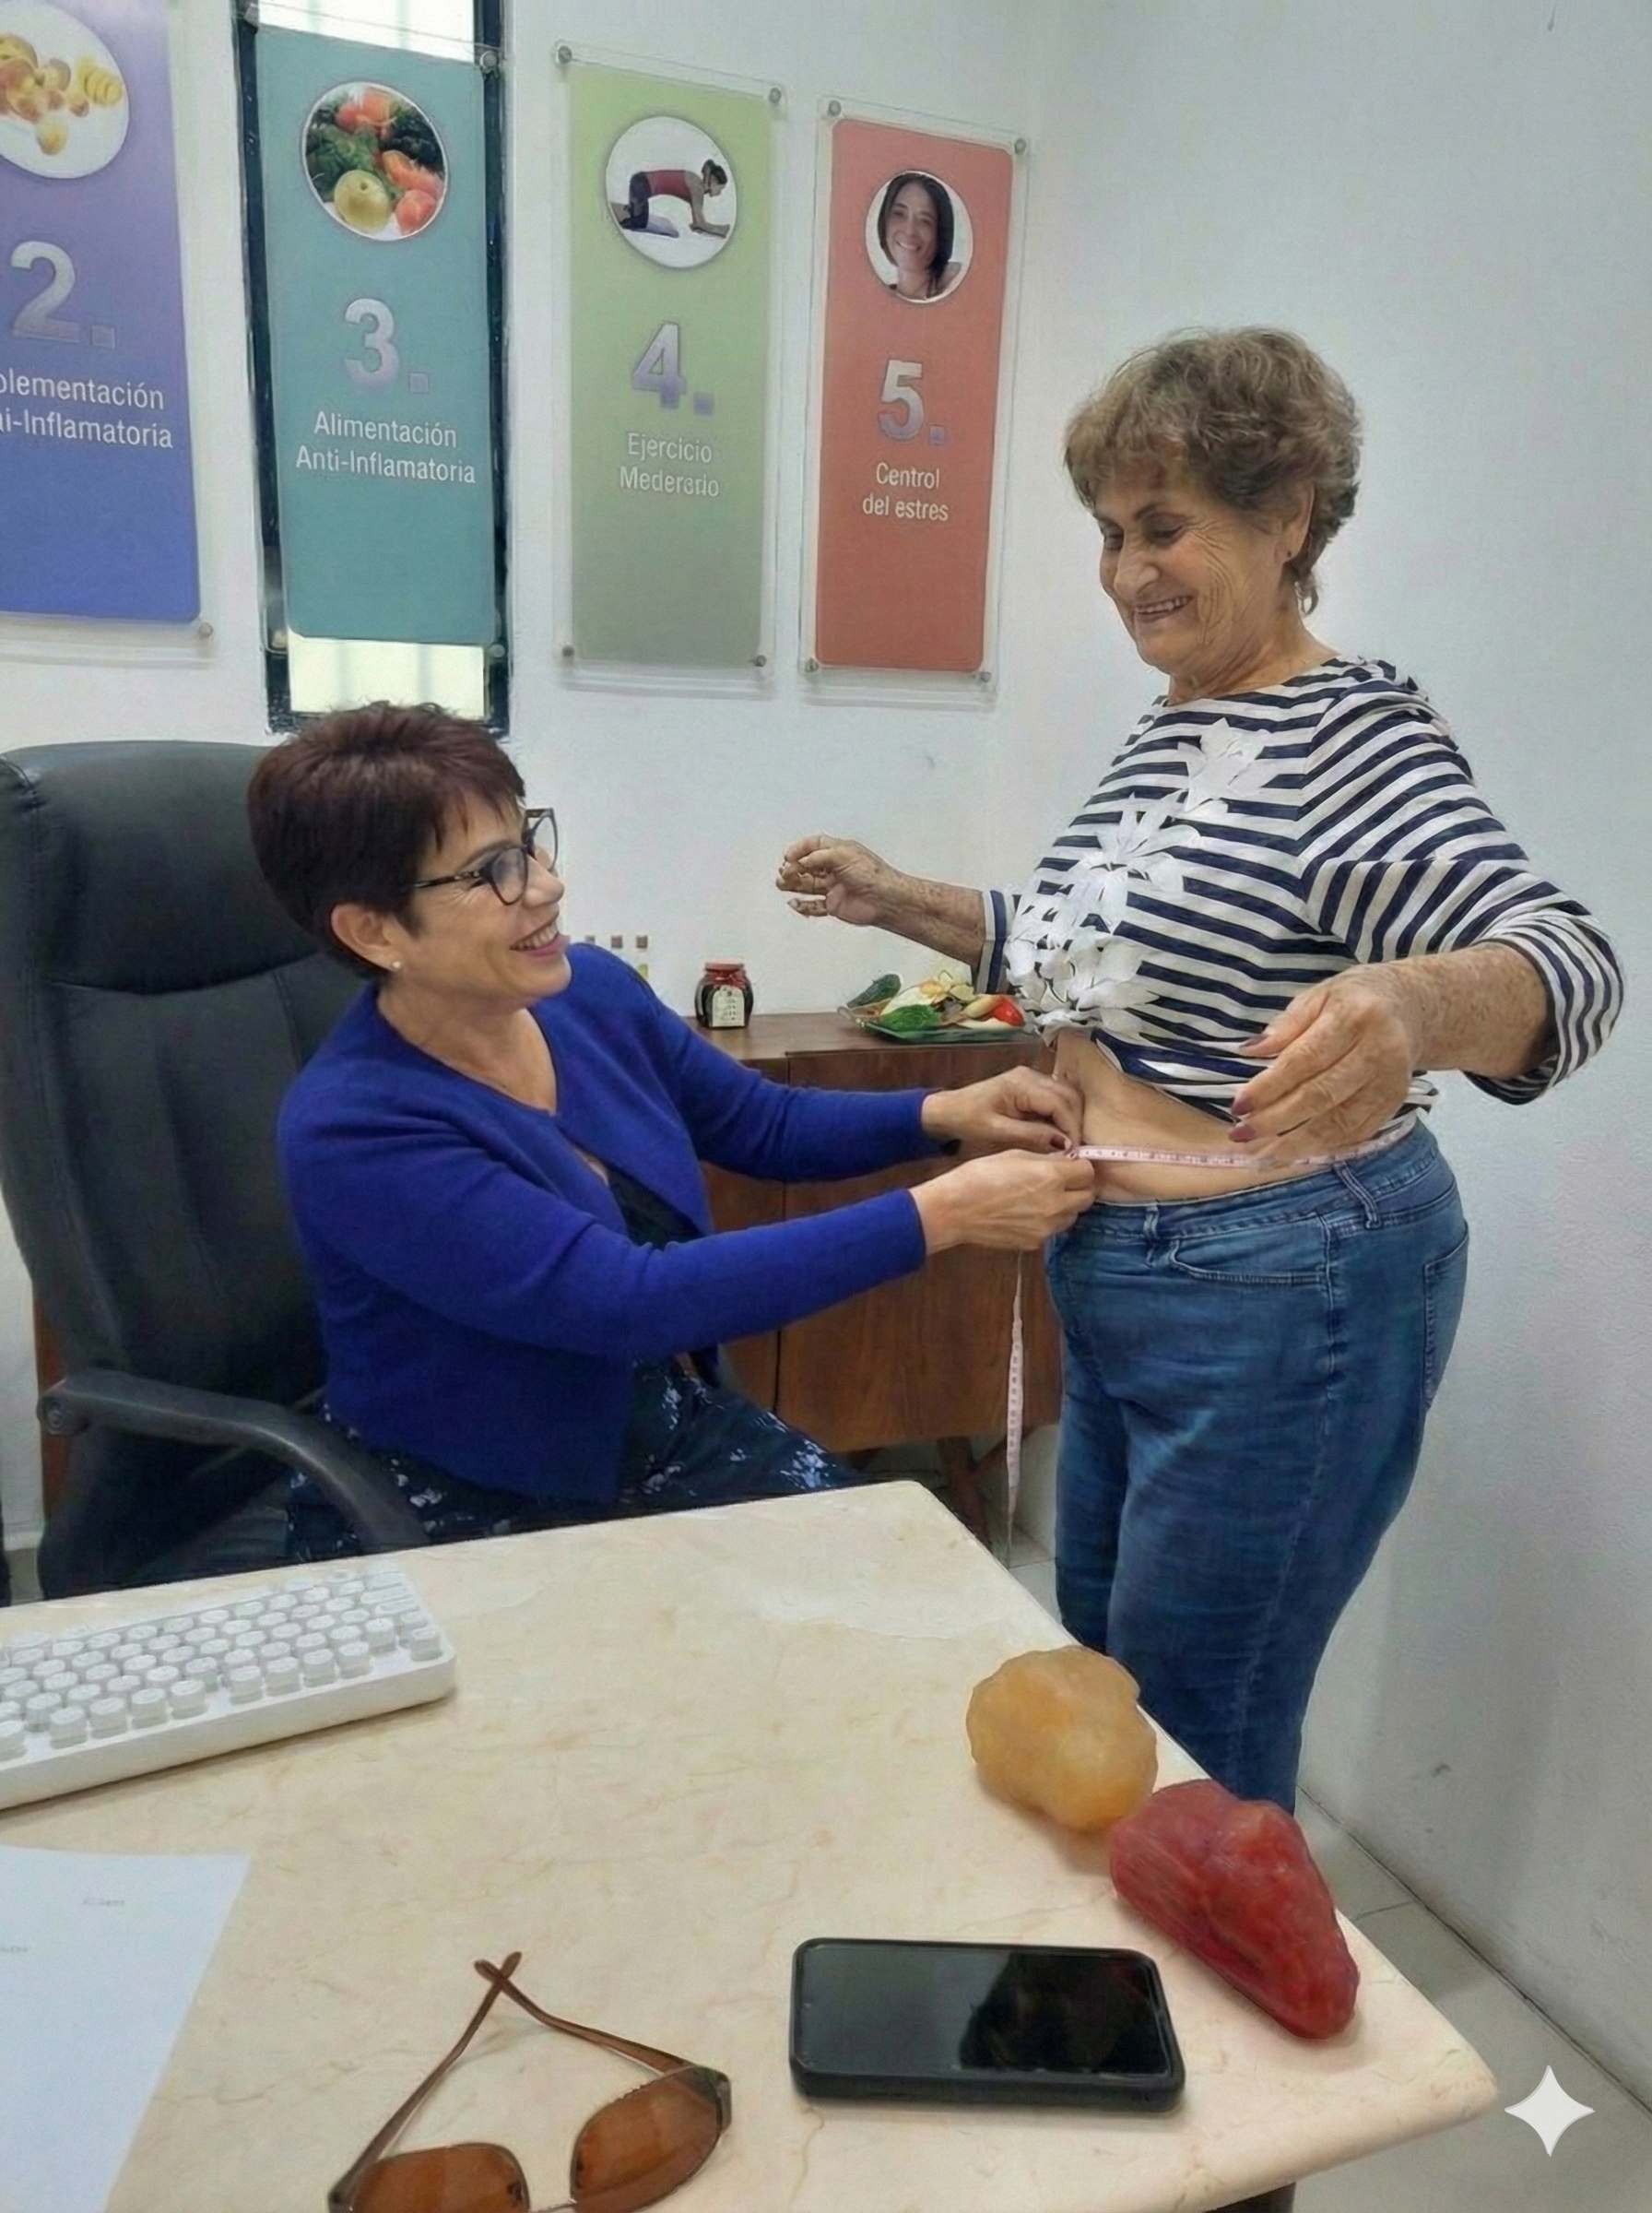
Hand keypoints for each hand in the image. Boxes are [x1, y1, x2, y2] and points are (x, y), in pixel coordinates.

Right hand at [777, 835, 903, 927]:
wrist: (886, 899)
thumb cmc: (873, 874)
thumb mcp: (843, 855)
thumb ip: (819, 856)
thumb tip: (800, 861)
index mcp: (839, 852)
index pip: (813, 846)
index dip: (799, 849)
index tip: (788, 856)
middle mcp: (835, 869)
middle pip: (806, 866)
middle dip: (792, 868)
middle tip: (785, 872)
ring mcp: (833, 887)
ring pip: (806, 885)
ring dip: (792, 884)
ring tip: (781, 884)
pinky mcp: (834, 905)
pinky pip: (813, 906)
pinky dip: (802, 905)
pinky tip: (794, 902)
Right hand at [915, 1152, 1096, 1253]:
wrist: (955, 1210)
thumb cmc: (980, 1175)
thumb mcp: (1014, 1155)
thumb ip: (1046, 1159)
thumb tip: (1065, 1160)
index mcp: (1052, 1177)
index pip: (1087, 1171)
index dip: (1079, 1166)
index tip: (1070, 1165)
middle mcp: (1056, 1205)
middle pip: (1087, 1197)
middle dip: (1078, 1187)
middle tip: (1061, 1181)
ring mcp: (1047, 1228)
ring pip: (1073, 1216)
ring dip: (1066, 1205)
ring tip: (1042, 1197)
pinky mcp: (1035, 1243)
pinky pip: (1052, 1229)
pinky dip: (1047, 1221)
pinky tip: (1026, 1213)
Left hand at [922, 1067, 1083, 1154]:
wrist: (947, 1110)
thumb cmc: (967, 1120)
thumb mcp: (997, 1131)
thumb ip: (1032, 1135)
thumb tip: (1064, 1144)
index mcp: (1022, 1083)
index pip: (1060, 1102)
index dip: (1071, 1127)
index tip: (1074, 1151)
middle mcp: (1031, 1075)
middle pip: (1070, 1095)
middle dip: (1075, 1122)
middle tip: (1073, 1149)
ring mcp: (1031, 1078)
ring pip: (1067, 1095)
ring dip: (1071, 1118)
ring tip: (1067, 1144)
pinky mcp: (1030, 1086)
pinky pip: (1056, 1098)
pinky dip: (1062, 1115)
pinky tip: (1057, 1134)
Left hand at [1232, 966, 1420, 1159]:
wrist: (1412, 1006)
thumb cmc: (1356, 999)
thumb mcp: (1319, 996)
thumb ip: (1285, 1025)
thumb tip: (1248, 1051)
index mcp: (1354, 1017)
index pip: (1305, 1059)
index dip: (1270, 1086)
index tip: (1239, 1106)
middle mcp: (1378, 1051)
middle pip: (1321, 1095)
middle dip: (1277, 1120)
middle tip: (1242, 1135)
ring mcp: (1391, 1081)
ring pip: (1340, 1122)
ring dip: (1298, 1143)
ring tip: (1263, 1156)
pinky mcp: (1396, 1102)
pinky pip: (1357, 1132)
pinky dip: (1324, 1145)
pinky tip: (1297, 1152)